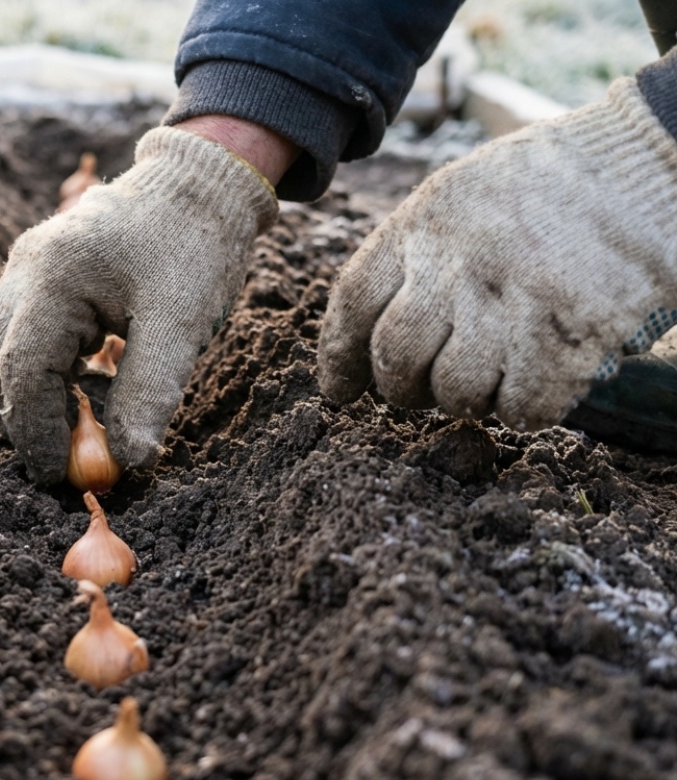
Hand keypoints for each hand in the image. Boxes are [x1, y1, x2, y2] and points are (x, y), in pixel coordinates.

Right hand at [0, 125, 282, 483]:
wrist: (200, 183)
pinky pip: (20, 338)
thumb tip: (127, 464)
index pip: (21, 368)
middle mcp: (26, 268)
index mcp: (55, 273)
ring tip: (78, 433)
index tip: (63, 476)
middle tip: (63, 463)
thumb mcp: (182, 323)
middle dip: (21, 421)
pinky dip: (43, 376)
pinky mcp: (38, 277)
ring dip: (28, 401)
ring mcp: (26, 269)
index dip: (36, 432)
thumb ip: (150, 392)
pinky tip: (86, 394)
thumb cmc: (196, 246)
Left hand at [319, 78, 676, 429]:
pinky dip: (522, 411)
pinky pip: (523, 406)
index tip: (339, 388)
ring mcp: (514, 299)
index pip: (354, 300)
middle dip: (399, 389)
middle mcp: (459, 262)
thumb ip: (414, 251)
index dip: (338, 355)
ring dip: (463, 401)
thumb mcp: (461, 193)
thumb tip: (369, 327)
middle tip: (416, 392)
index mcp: (425, 222)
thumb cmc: (550, 184)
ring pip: (454, 390)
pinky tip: (534, 389)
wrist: (650, 164)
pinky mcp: (571, 332)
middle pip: (395, 355)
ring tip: (484, 381)